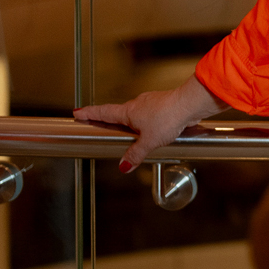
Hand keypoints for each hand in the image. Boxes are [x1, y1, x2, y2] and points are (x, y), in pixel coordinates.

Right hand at [73, 75, 226, 171]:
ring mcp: (151, 103)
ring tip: (129, 131)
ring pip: (136, 112)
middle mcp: (138, 104)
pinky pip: (150, 114)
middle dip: (109, 118)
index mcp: (129, 111)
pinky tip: (154, 129)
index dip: (90, 113)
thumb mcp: (149, 141)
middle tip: (99, 122)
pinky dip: (147, 120)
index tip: (78, 112)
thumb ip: (135, 154)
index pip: (104, 112)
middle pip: (119, 112)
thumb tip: (123, 166)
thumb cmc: (168, 117)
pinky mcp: (163, 105)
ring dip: (131, 120)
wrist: (189, 104)